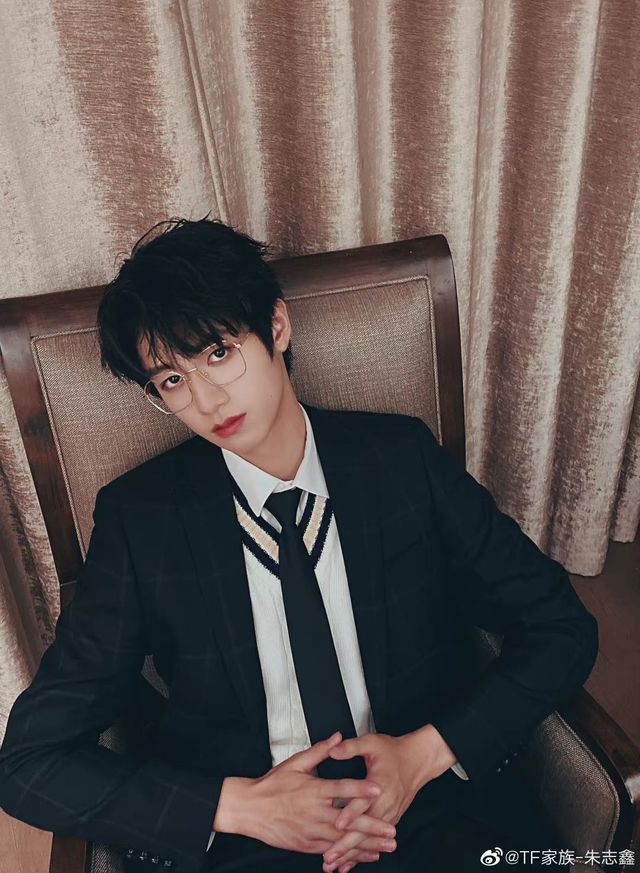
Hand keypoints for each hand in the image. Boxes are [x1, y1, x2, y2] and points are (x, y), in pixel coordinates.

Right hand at [215, 732, 397, 861]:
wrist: (249, 809)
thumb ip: (320, 751)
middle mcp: (314, 812)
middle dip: (372, 827)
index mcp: (313, 789)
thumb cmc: (271, 785)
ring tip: (385, 847)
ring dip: (366, 845)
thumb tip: (337, 737)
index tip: (378, 789)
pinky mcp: (307, 844)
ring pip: (342, 839)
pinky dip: (349, 855)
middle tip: (391, 831)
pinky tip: (365, 855)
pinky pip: (331, 851)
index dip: (360, 789)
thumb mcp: (295, 762)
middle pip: (347, 821)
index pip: (340, 788)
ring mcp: (311, 831)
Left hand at [321, 725, 456, 872]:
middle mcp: (384, 803)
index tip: (337, 824)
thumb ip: (351, 747)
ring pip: (368, 839)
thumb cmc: (394, 751)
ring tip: (334, 865)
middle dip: (346, 845)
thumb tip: (333, 749)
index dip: (350, 813)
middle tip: (330, 857)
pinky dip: (361, 853)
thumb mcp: (372, 743)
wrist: (417, 760)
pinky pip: (374, 840)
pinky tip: (350, 863)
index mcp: (378, 785)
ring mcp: (388, 814)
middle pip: (364, 828)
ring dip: (351, 853)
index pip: (363, 802)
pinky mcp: (389, 819)